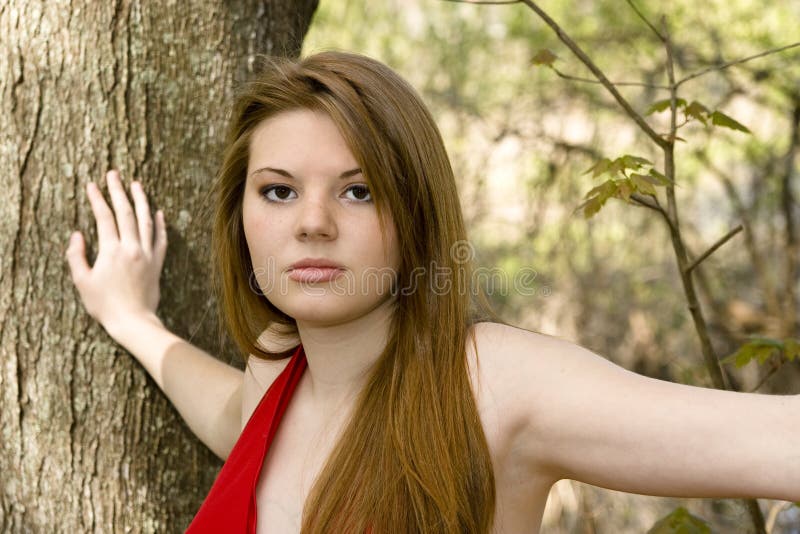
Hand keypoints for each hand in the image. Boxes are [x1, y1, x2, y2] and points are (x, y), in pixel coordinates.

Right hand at [66, 170, 166, 336]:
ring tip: (137, 184)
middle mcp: (132, 248)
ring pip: (146, 221)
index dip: (98, 199)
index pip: (104, 217)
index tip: (92, 185)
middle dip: (118, 191)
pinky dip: (160, 224)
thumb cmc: (104, 305)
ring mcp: (147, 254)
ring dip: (141, 200)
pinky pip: (161, 239)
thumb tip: (77, 235)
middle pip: (126, 212)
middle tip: (114, 174)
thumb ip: (76, 256)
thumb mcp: (82, 281)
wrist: (133, 321)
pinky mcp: (157, 263)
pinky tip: (158, 213)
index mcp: (111, 251)